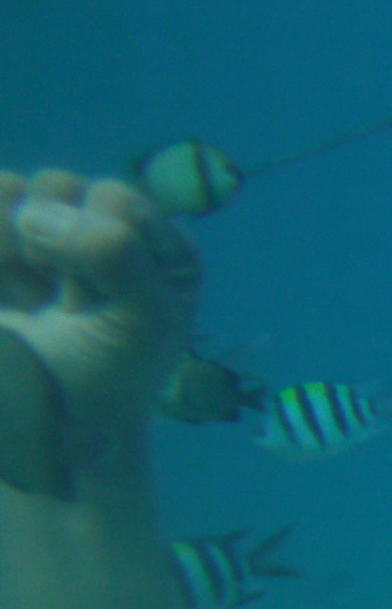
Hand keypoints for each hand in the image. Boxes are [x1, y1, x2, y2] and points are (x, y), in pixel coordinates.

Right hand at [0, 171, 200, 453]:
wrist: (51, 422)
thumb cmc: (109, 374)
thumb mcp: (146, 319)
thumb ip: (115, 253)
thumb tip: (34, 212)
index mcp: (159, 241)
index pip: (116, 201)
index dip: (100, 252)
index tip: (103, 305)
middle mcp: (104, 224)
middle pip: (61, 186)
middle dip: (55, 251)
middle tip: (66, 305)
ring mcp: (45, 230)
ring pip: (11, 191)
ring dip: (14, 251)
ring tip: (35, 300)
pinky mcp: (4, 242)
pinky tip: (10, 296)